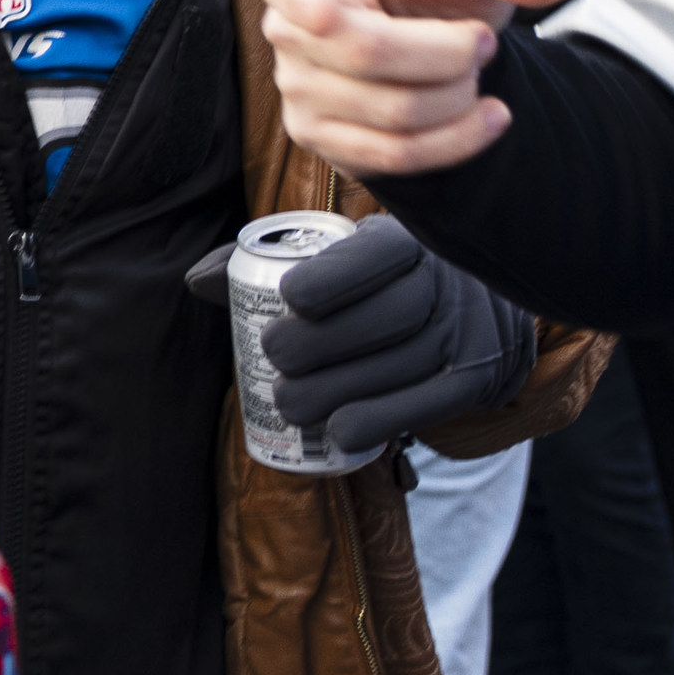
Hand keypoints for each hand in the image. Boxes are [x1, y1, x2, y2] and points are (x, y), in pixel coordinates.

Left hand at [251, 218, 536, 452]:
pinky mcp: (474, 380)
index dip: (331, 278)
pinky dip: (376, 423)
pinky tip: (336, 433)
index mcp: (407, 241)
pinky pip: (424, 406)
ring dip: (337, 392)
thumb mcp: (337, 257)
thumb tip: (198, 281)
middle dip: (321, 342)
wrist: (475, 312)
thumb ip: (268, 263)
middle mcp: (446, 282)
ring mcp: (467, 333)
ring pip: (400, 367)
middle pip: (386, 317)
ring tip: (288, 403)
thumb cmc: (375, 282)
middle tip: (274, 356)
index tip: (289, 296)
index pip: (375, 255)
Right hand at [259, 0, 574, 177]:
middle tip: (482, 42)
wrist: (426, 31)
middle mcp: (288, 30)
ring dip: (459, 100)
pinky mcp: (320, 139)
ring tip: (475, 75)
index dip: (304, 2)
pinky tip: (484, 119)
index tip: (325, 14)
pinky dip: (454, 142)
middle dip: (450, 55)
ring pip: (391, 114)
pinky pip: (393, 158)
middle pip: (368, 55)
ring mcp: (298, 90)